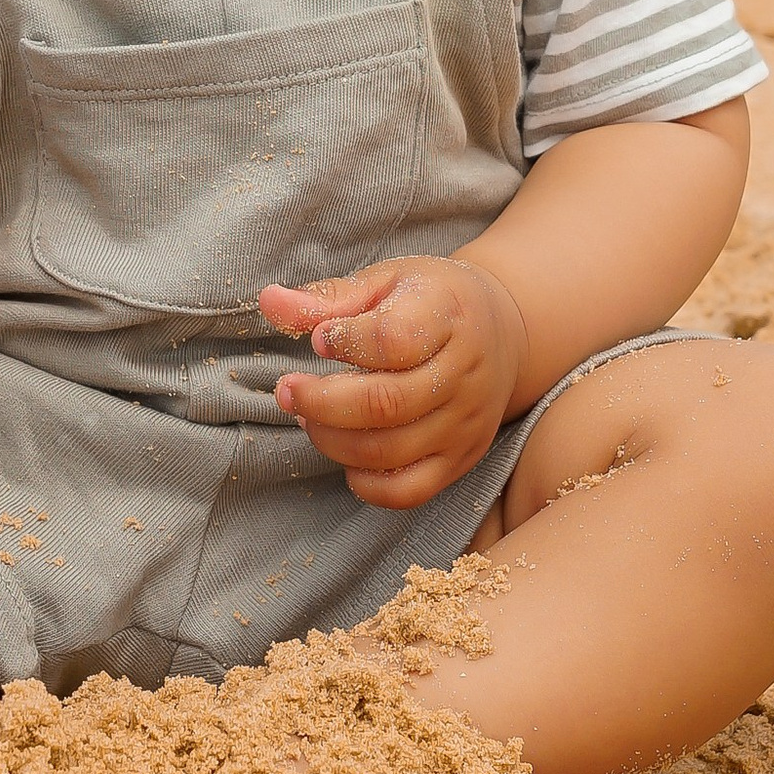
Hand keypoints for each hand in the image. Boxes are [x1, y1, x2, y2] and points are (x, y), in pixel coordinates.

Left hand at [260, 256, 528, 508]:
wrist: (504, 332)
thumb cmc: (432, 301)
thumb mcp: (386, 282)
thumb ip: (328, 297)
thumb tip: (269, 302)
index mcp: (449, 314)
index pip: (394, 339)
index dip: (344, 342)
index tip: (318, 340)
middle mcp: (465, 374)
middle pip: (386, 404)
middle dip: (320, 402)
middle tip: (288, 389)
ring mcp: (466, 423)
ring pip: (389, 451)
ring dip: (332, 440)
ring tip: (309, 417)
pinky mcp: (461, 459)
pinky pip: (408, 491)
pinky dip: (365, 482)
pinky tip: (345, 451)